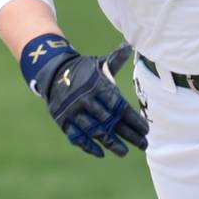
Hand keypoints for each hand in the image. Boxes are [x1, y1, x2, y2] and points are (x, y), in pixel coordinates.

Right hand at [33, 42, 148, 157]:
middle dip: (128, 134)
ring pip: (94, 131)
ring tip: (124, 152)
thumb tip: (129, 45)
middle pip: (110, 121)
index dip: (133, 120)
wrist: (52, 71)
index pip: (120, 107)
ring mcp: (73, 111)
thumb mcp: (99, 63)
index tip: (146, 130)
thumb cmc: (83, 69)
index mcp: (98, 87)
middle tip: (143, 145)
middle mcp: (86, 100)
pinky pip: (76, 136)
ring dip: (110, 143)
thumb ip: (115, 59)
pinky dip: (87, 146)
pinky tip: (100, 153)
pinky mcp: (63, 120)